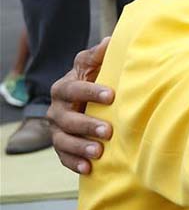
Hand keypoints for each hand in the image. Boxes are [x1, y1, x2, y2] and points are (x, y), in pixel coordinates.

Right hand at [47, 38, 114, 173]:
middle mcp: (56, 110)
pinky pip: (63, 157)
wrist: (87, 102)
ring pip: (63, 140)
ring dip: (80, 147)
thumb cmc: (94, 80)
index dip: (91, 92)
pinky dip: (75, 163)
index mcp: (64, 87)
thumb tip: (110, 41)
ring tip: (99, 152)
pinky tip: (89, 168)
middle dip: (87, 125)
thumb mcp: (93, 66)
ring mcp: (57, 130)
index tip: (112, 95)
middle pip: (67, 119)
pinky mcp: (61, 147)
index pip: (74, 89)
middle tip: (108, 130)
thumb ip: (98, 55)